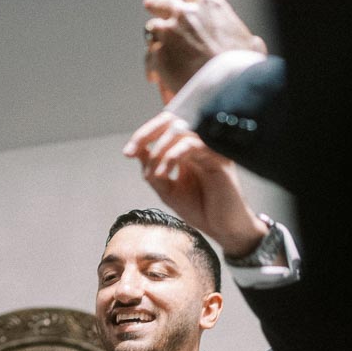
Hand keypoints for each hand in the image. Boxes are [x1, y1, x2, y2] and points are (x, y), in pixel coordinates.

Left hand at [123, 111, 266, 254]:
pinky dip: (174, 156)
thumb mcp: (168, 190)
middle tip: (131, 152)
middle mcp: (199, 144)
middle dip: (146, 134)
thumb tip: (135, 150)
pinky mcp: (220, 158)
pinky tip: (166, 173)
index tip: (127, 153)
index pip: (164, 128)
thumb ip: (153, 169)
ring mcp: (210, 149)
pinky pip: (193, 145)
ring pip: (180, 132)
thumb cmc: (200, 210)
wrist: (223, 229)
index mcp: (187, 149)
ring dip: (160, 151)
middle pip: (171, 121)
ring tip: (155, 174)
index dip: (143, 135)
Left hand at [143, 0, 265, 102]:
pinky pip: (150, 57)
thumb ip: (247, 39)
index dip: (190, 6)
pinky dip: (152, 66)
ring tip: (157, 53)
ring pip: (152, 29)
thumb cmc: (243, 67)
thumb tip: (254, 43)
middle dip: (158, 7)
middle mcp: (186, 13)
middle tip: (154, 10)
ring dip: (155, 40)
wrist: (226, 87)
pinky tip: (155, 76)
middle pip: (164, 4)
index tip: (188, 12)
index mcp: (210, 5)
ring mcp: (169, 31)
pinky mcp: (158, 53)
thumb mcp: (252, 46)